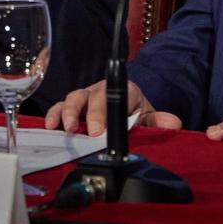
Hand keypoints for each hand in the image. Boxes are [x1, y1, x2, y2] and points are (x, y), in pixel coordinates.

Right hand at [45, 80, 181, 135]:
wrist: (125, 106)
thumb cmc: (134, 111)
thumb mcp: (147, 116)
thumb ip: (158, 121)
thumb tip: (173, 124)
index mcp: (123, 90)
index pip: (115, 96)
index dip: (105, 113)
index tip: (100, 133)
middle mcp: (101, 90)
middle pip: (91, 96)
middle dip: (87, 114)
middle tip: (85, 133)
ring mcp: (85, 98)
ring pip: (73, 98)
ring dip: (66, 112)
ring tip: (63, 128)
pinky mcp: (71, 107)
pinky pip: (60, 107)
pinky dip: (53, 114)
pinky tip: (49, 126)